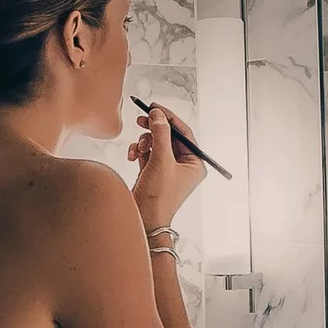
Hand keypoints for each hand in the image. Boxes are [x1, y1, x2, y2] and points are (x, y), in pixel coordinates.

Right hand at [127, 102, 207, 230]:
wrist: (144, 221)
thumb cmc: (158, 197)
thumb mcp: (161, 161)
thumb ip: (160, 134)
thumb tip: (157, 114)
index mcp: (195, 164)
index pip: (183, 132)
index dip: (168, 117)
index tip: (153, 107)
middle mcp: (184, 166)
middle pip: (168, 136)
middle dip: (153, 129)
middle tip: (140, 120)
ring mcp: (168, 170)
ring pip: (156, 144)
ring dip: (144, 142)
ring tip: (137, 149)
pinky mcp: (154, 174)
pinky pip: (147, 154)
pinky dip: (139, 152)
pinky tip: (133, 156)